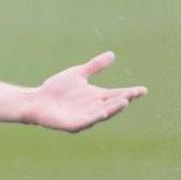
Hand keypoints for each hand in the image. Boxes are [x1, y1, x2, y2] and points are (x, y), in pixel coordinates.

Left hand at [23, 51, 146, 132]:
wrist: (37, 100)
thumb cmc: (57, 88)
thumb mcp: (78, 74)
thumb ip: (94, 66)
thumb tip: (112, 55)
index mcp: (96, 97)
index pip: (117, 95)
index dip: (130, 93)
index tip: (143, 90)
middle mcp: (93, 108)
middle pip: (112, 104)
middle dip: (123, 100)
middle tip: (134, 95)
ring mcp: (84, 117)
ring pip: (102, 114)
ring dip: (113, 109)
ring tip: (124, 101)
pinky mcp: (73, 125)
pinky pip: (86, 122)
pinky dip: (95, 118)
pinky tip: (102, 113)